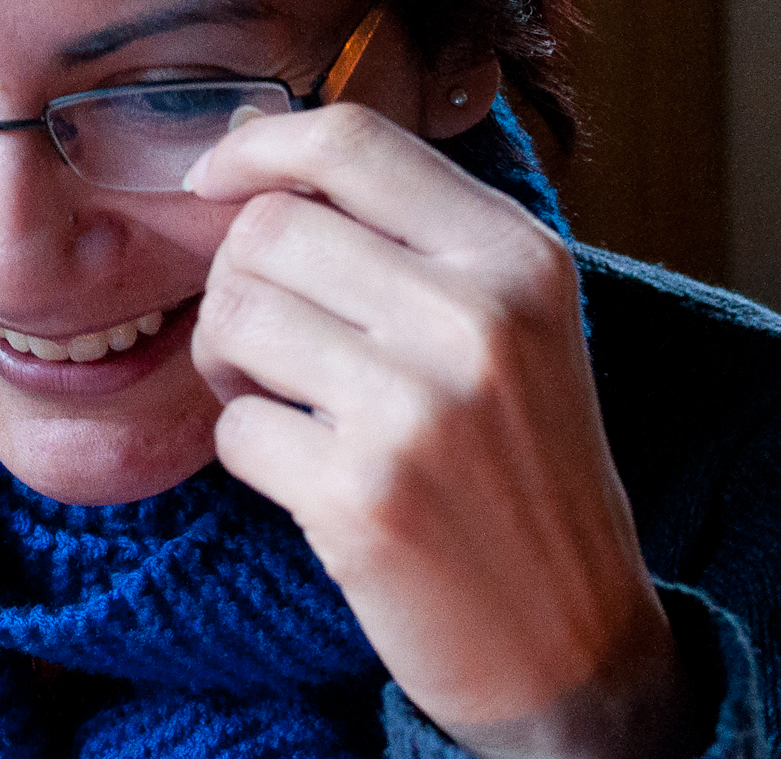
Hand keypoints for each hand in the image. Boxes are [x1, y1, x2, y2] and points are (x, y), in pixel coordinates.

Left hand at [186, 104, 688, 758]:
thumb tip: (252, 151)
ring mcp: (419, 408)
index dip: (255, 147)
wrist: (570, 640)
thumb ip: (405, 234)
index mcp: (518, 256)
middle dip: (237, 282)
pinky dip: (249, 452)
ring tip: (284, 400)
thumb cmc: (517, 465)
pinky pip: (234, 430)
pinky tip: (308, 476)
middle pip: (267, 228)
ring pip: (233, 315)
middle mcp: (477, 318)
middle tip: (270, 343)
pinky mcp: (363, 497)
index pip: (348, 140)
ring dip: (228, 361)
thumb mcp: (510, 322)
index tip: (211, 181)